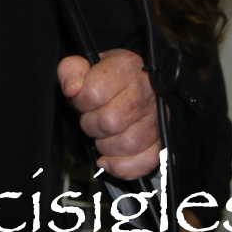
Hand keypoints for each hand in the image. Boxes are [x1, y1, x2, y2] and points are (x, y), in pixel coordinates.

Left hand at [57, 48, 159, 177]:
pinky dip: (122, 166)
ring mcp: (157, 117)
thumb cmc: (102, 81)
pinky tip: (109, 160)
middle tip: (92, 118)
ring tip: (103, 135)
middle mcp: (147, 89)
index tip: (83, 100)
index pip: (95, 92)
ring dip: (106, 145)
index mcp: (127, 66)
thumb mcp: (82, 68)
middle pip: (111, 121)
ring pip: (128, 143)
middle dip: (92, 125)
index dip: (81, 101)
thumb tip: (72, 88)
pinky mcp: (161, 140)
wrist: (124, 88)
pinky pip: (146, 161)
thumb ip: (71, 70)